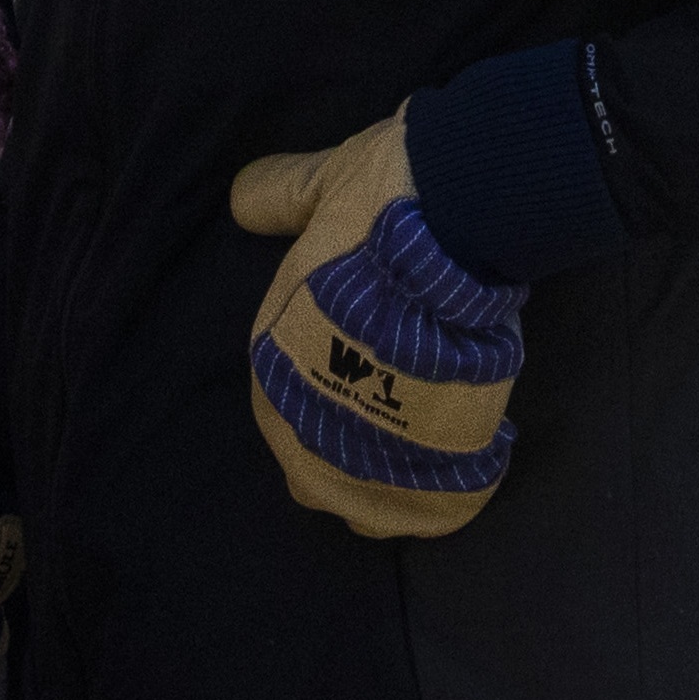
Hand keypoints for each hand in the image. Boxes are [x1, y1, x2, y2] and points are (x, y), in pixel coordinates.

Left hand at [224, 113, 524, 537]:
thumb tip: (241, 200)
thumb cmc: (381, 210)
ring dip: (388, 482)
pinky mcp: (429, 475)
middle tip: (393, 414)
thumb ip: (283, 197)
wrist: (457, 233)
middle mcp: (308, 423)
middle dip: (348, 449)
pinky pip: (423, 513)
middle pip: (314, 467)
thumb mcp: (325, 186)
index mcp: (275, 362)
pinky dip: (436, 502)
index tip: (360, 374)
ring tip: (424, 457)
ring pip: (363, 500)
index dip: (322, 393)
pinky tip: (455, 477)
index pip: (281, 405)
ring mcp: (367, 458)